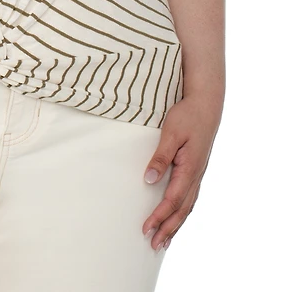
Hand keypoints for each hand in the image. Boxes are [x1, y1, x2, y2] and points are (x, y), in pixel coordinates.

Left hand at [141, 93, 221, 251]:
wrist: (206, 106)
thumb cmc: (187, 116)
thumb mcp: (171, 133)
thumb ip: (160, 157)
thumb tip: (149, 180)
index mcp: (189, 169)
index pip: (172, 200)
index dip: (158, 216)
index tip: (146, 228)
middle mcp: (195, 176)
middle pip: (181, 210)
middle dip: (167, 228)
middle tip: (153, 245)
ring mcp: (198, 174)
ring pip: (187, 206)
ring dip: (175, 224)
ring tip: (164, 241)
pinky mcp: (196, 170)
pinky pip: (190, 197)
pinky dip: (182, 212)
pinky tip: (176, 217)